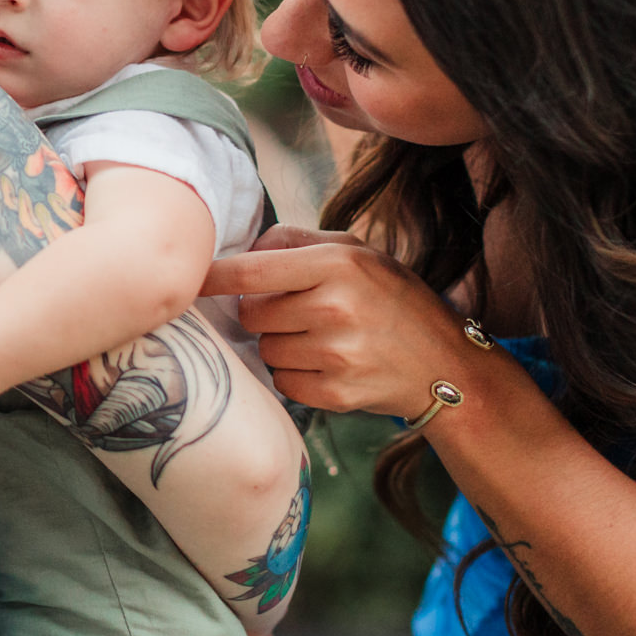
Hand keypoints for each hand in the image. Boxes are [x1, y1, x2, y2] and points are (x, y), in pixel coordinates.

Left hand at [203, 225, 465, 417]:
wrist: (446, 364)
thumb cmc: (392, 299)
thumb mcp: (357, 252)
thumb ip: (297, 241)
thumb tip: (242, 248)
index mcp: (336, 265)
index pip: (251, 272)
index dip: (212, 277)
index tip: (189, 280)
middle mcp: (334, 308)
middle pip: (252, 313)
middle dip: (264, 312)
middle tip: (301, 311)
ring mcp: (336, 355)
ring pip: (265, 349)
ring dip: (281, 345)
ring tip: (321, 338)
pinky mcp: (335, 394)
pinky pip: (283, 382)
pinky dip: (295, 375)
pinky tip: (327, 365)